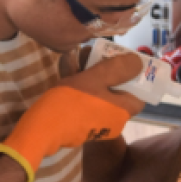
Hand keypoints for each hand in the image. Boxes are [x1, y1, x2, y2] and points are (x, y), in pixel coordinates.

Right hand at [0, 52, 145, 181]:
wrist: (41, 129)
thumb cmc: (72, 102)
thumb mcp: (96, 79)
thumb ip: (118, 69)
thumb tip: (138, 63)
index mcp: (122, 111)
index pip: (139, 95)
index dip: (135, 76)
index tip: (125, 60)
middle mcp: (112, 119)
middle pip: (116, 89)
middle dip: (106, 68)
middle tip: (97, 52)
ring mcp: (95, 121)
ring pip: (98, 91)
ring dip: (90, 72)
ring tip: (79, 53)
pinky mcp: (79, 121)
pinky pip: (85, 98)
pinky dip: (79, 82)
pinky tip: (68, 63)